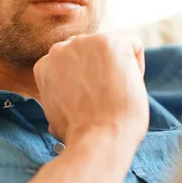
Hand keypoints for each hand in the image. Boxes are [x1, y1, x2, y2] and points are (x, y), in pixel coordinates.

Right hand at [33, 33, 148, 146]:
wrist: (97, 140)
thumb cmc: (80, 134)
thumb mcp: (55, 112)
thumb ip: (59, 95)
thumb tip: (68, 101)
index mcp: (46, 64)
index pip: (72, 62)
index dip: (84, 82)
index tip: (90, 101)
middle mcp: (61, 47)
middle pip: (91, 51)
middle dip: (99, 71)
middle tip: (105, 97)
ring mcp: (86, 42)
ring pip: (111, 48)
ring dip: (117, 68)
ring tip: (115, 94)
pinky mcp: (110, 42)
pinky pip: (133, 45)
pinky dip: (136, 65)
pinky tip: (128, 86)